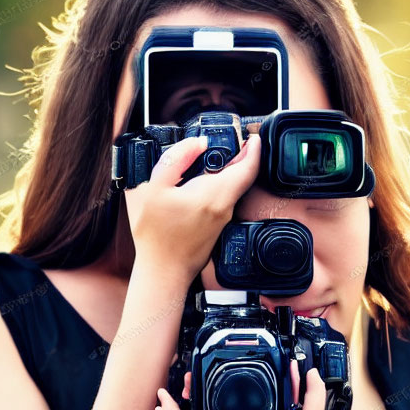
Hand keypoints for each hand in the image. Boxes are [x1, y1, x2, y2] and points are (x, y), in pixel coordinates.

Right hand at [124, 133, 260, 280]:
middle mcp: (225, 207)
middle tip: (235, 139)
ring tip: (215, 154)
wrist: (163, 272)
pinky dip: (220, 183)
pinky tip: (203, 179)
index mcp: (215, 194)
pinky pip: (224, 198)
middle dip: (242, 155)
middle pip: (242, 176)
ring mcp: (222, 219)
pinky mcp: (216, 226)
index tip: (255, 137)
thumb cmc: (155, 236)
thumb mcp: (154, 188)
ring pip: (233, 188)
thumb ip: (177, 159)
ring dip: (229, 170)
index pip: (248, 168)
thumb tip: (199, 142)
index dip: (255, 150)